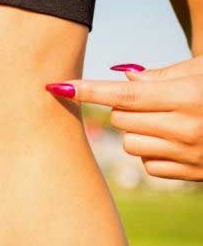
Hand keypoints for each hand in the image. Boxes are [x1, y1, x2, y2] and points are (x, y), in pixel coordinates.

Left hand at [45, 55, 202, 181]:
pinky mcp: (189, 174)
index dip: (88, 90)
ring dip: (137, 131)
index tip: (58, 86)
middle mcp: (186, 127)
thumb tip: (121, 76)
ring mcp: (187, 154)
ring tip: (166, 123)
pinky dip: (153, 152)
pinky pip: (147, 164)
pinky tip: (175, 143)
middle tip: (151, 103)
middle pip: (121, 119)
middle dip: (126, 109)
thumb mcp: (202, 72)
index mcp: (188, 96)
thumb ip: (161, 76)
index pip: (123, 94)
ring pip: (129, 143)